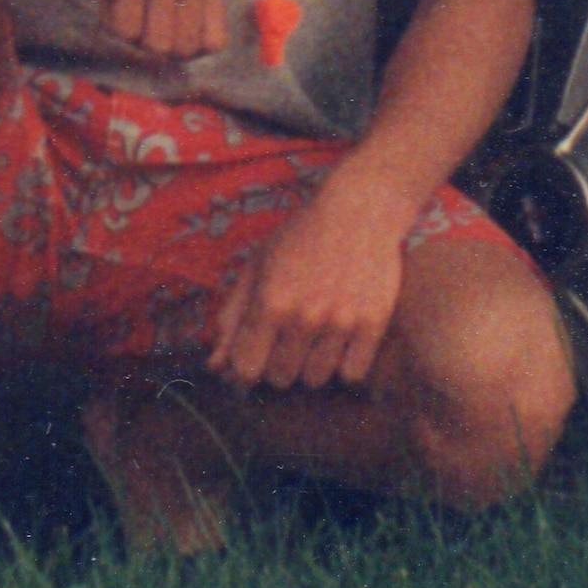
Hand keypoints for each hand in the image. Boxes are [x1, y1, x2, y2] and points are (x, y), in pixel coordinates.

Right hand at [45, 0, 226, 62]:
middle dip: (154, 41)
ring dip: (131, 31)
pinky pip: (123, 31)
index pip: (215, 41)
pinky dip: (109, 19)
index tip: (161, 29)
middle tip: (136, 12)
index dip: (185, 45)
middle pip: (182, 50)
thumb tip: (180, 47)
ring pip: (154, 46)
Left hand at [208, 171, 409, 390]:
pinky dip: (344, 364)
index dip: (246, 367)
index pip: (246, 368)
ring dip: (311, 365)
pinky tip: (341, 339)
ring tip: (316, 335)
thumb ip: (233, 316)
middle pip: (280, 378)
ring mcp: (341, 322)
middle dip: (278, 364)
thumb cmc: (301, 236)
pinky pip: (351, 374)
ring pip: (315, 379)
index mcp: (270, 301)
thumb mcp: (258, 265)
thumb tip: (215, 366)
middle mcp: (304, 316)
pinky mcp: (372, 324)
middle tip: (288, 338)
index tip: (256, 355)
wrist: (359, 209)